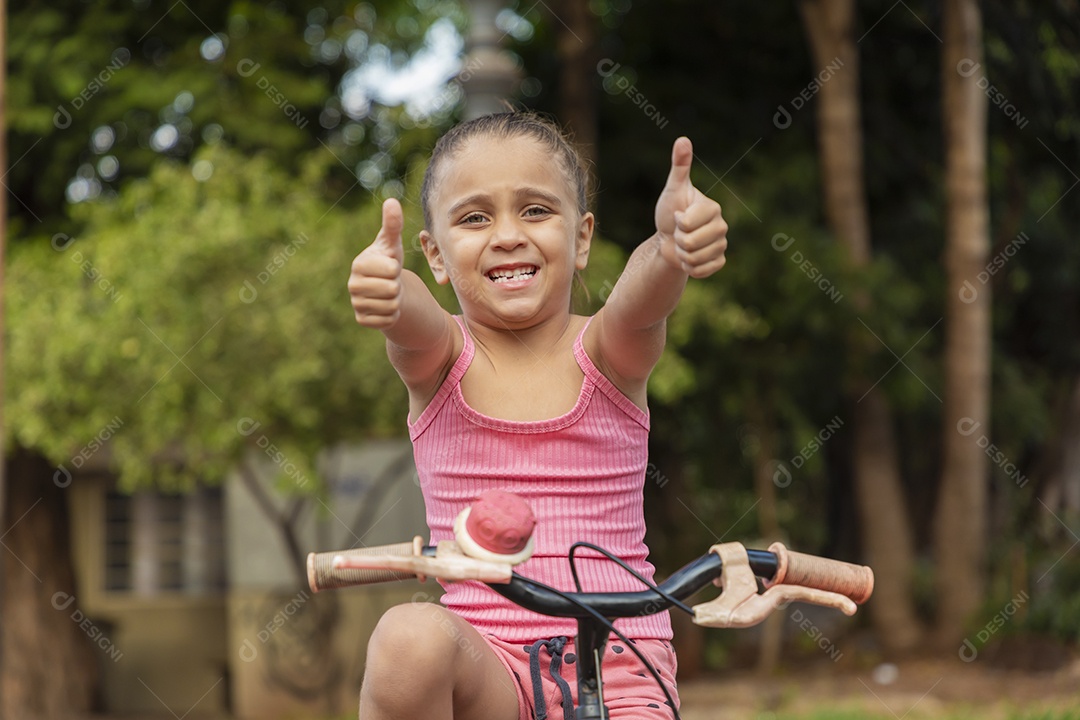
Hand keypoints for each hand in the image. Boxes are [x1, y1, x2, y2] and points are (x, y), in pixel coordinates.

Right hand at [349, 198, 404, 328]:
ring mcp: (356, 304)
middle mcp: (352, 285)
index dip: (396, 269)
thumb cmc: (389, 261)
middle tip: (390, 281)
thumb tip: (392, 201)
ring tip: (388, 293)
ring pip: (391, 306)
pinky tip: (385, 305)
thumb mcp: (392, 243)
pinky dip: (392, 314)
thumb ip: (392, 224)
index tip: (389, 266)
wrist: (387, 287)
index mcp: (358, 264)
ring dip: (396, 300)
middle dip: (397, 286)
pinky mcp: (362, 320)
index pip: (391, 270)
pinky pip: (388, 320)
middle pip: (392, 289)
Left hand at [654, 137, 728, 277]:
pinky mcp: (719, 262)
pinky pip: (701, 270)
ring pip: (694, 258)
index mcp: (713, 208)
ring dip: (682, 254)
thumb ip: (680, 166)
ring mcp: (721, 245)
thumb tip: (683, 139)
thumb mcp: (673, 189)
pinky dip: (689, 267)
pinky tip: (689, 258)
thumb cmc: (669, 211)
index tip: (678, 216)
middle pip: (690, 243)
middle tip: (679, 232)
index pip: (688, 223)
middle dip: (678, 239)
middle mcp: (722, 226)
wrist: (667, 238)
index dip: (677, 222)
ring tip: (682, 244)